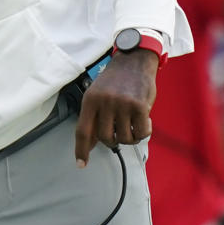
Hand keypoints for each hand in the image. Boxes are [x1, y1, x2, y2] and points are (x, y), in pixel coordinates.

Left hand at [74, 50, 156, 165]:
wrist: (134, 60)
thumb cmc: (114, 80)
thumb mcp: (96, 95)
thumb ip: (93, 118)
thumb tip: (91, 144)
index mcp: (90, 100)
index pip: (83, 131)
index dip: (81, 150)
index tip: (81, 164)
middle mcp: (105, 103)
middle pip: (106, 138)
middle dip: (112, 141)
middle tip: (118, 132)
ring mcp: (123, 105)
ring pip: (125, 138)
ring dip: (129, 137)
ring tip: (131, 124)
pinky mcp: (141, 107)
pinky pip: (142, 133)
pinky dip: (143, 132)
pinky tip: (142, 122)